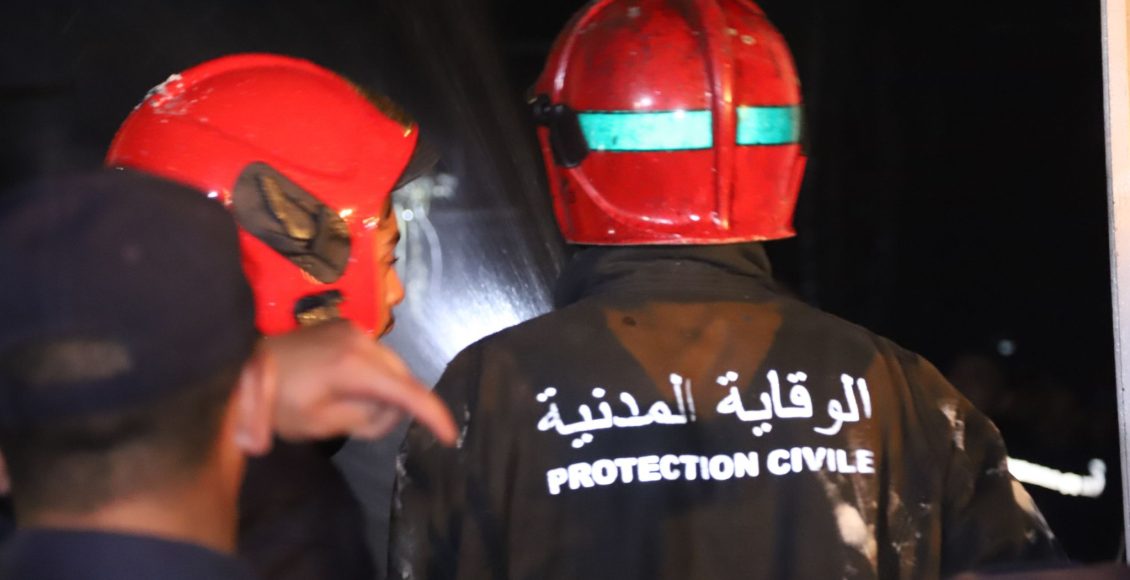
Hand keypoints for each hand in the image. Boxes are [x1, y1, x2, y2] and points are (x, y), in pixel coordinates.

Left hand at [263, 320, 456, 444]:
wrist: (242, 366)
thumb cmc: (277, 401)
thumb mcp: (322, 423)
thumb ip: (368, 418)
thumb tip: (392, 409)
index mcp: (356, 365)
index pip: (409, 392)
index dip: (433, 415)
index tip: (450, 436)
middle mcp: (362, 340)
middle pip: (404, 379)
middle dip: (396, 407)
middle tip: (362, 427)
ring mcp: (354, 330)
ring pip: (392, 367)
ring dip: (383, 391)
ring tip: (347, 406)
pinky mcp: (345, 327)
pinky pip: (376, 356)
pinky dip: (372, 376)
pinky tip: (345, 387)